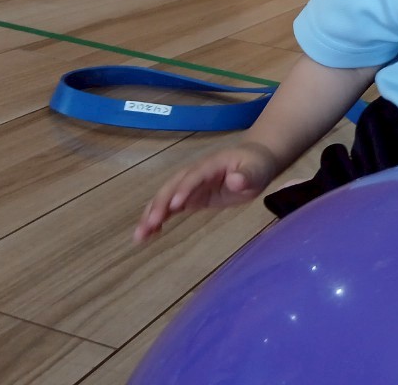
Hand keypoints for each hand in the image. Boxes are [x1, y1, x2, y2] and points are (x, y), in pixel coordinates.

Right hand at [133, 142, 278, 243]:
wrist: (253, 162)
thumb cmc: (256, 166)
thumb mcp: (257, 170)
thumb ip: (247, 176)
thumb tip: (235, 181)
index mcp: (211, 164)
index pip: (195, 175)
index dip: (185, 189)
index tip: (175, 206)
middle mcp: (195, 173)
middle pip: (173, 186)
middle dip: (161, 204)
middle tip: (150, 224)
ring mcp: (190, 185)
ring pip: (166, 197)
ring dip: (151, 214)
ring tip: (139, 236)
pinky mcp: (190, 198)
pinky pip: (170, 208)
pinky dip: (158, 219)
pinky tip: (147, 235)